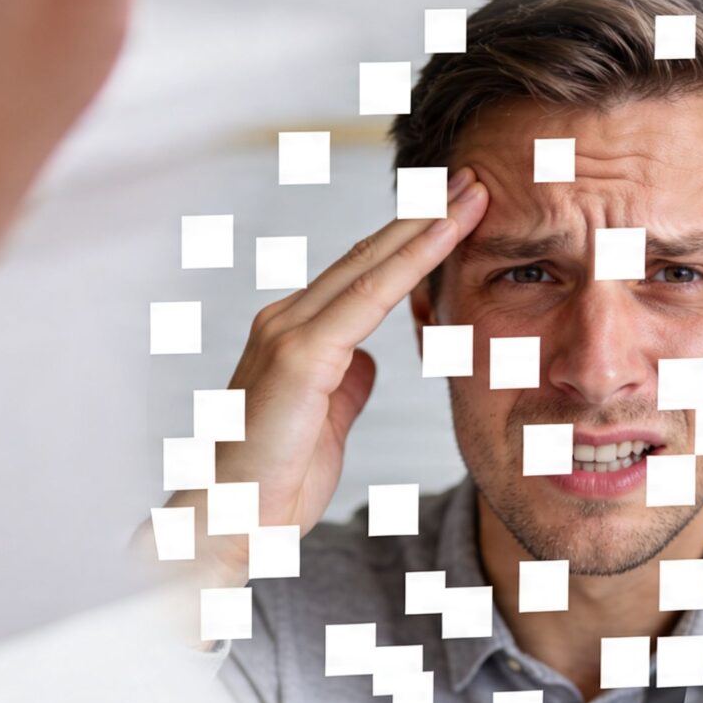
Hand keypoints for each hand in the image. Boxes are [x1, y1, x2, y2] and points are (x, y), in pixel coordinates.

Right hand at [168, 168, 490, 585]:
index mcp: (296, 336)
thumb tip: (367, 361)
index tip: (456, 211)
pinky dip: (410, 262)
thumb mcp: (325, 425)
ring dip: (425, 225)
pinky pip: (367, 298)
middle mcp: (286, 321)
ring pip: (370, 265)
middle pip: (368, 256)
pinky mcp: (299, 357)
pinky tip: (443, 235)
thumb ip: (345, 385)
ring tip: (471, 191)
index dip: (409, 241)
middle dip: (423, 214)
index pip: (363, 276)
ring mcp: (289, 333)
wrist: (228, 523)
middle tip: (474, 178)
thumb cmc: (272, 483)